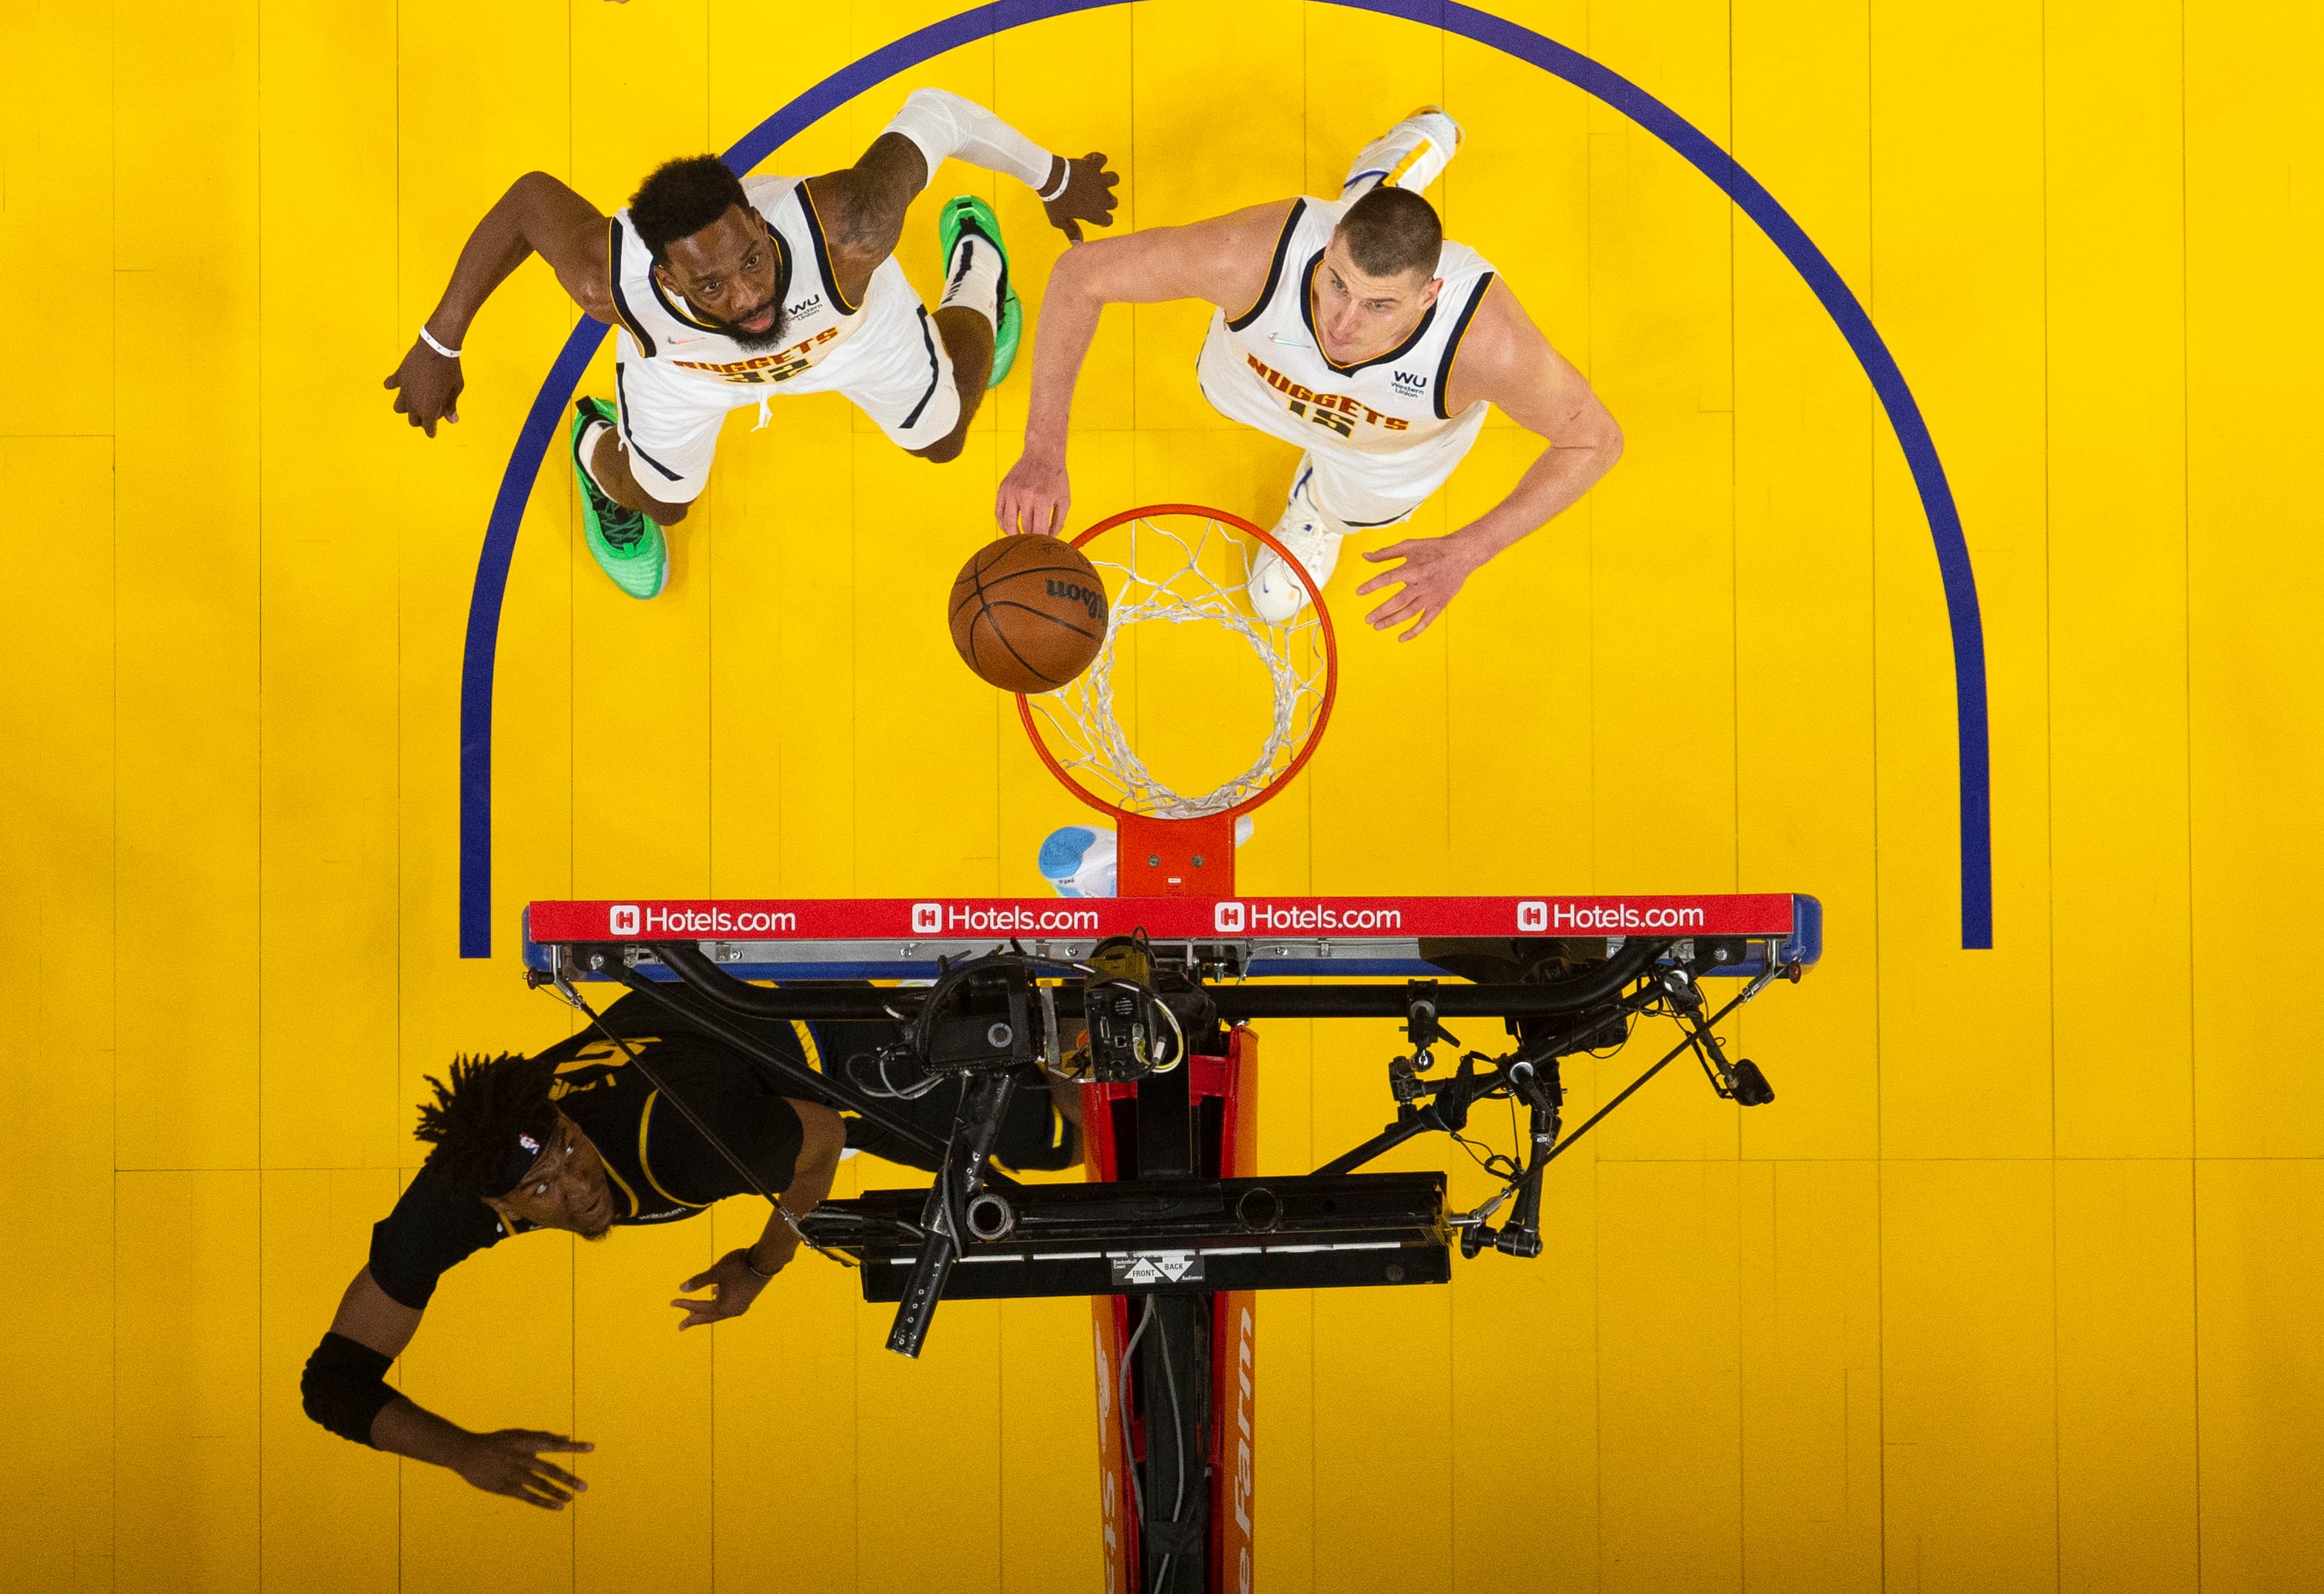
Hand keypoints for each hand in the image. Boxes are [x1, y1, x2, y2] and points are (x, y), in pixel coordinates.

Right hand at [384, 337, 463, 437]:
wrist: (437, 347)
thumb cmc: (450, 369)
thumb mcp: (455, 389)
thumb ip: (451, 405)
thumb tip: (452, 420)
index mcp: (429, 409)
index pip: (428, 428)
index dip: (431, 431)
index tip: (432, 432)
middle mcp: (414, 403)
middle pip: (413, 420)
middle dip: (421, 419)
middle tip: (430, 411)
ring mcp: (404, 390)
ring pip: (399, 408)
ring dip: (406, 407)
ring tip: (415, 401)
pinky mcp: (399, 376)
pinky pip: (390, 385)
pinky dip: (392, 386)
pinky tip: (400, 385)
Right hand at [453, 1428, 592, 1509]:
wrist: (466, 1452)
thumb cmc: (496, 1442)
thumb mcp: (518, 1435)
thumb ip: (543, 1437)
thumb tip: (566, 1438)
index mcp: (527, 1443)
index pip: (555, 1445)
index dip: (573, 1447)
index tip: (591, 1447)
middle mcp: (523, 1458)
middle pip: (550, 1470)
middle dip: (568, 1478)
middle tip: (584, 1487)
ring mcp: (515, 1474)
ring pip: (541, 1485)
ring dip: (558, 1492)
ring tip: (571, 1498)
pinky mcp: (506, 1487)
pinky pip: (529, 1497)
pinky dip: (544, 1502)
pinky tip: (557, 1506)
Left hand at [671, 1246, 776, 1329]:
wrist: (765, 1262)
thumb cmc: (739, 1266)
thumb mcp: (716, 1272)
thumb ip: (699, 1281)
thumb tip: (682, 1288)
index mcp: (723, 1306)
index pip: (700, 1307)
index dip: (685, 1304)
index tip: (672, 1302)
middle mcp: (732, 1311)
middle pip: (708, 1317)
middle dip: (694, 1320)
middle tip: (681, 1327)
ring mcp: (740, 1306)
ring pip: (719, 1313)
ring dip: (706, 1312)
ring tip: (694, 1312)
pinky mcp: (745, 1299)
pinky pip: (727, 1306)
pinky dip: (717, 1304)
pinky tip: (714, 1294)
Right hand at [996, 450, 1070, 536]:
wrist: (1042, 454)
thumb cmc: (1056, 477)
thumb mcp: (1064, 499)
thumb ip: (1058, 522)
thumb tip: (1050, 540)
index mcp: (1043, 499)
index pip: (1039, 530)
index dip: (1041, 542)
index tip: (1043, 546)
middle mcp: (1026, 495)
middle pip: (1025, 528)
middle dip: (1030, 538)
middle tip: (1034, 543)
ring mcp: (1012, 491)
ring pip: (1008, 523)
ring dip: (1014, 535)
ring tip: (1020, 539)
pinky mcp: (1003, 488)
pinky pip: (998, 513)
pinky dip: (1003, 524)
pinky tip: (1009, 528)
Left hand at [1042, 153, 1118, 243]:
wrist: (1051, 179)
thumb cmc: (1054, 201)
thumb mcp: (1060, 221)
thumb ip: (1071, 231)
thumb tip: (1077, 244)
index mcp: (1095, 213)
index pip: (1107, 220)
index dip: (1102, 220)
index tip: (1094, 217)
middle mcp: (1101, 196)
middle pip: (1113, 201)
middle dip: (1107, 201)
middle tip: (1094, 199)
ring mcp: (1098, 180)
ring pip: (1114, 179)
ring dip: (1107, 179)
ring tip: (1098, 180)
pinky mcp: (1093, 166)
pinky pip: (1102, 159)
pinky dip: (1098, 159)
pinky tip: (1091, 162)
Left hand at [1355, 532, 1486, 640]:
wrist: (1461, 554)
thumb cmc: (1433, 548)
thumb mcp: (1409, 546)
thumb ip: (1386, 553)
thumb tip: (1365, 556)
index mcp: (1413, 568)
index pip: (1387, 579)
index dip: (1371, 586)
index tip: (1359, 592)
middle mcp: (1421, 584)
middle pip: (1398, 601)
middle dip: (1381, 611)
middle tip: (1368, 619)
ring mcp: (1431, 596)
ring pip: (1409, 613)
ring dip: (1392, 621)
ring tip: (1377, 626)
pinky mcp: (1439, 604)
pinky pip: (1426, 621)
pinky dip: (1414, 631)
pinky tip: (1401, 638)